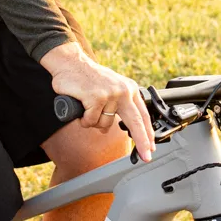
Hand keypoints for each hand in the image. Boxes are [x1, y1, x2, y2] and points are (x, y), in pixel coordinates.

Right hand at [40, 41, 154, 160]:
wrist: (70, 63)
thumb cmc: (88, 78)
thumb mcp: (112, 88)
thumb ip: (120, 104)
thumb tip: (126, 126)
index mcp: (129, 89)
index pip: (142, 115)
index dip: (147, 133)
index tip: (151, 148)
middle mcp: (123, 91)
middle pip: (136, 122)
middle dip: (142, 142)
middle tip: (146, 157)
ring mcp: (110, 94)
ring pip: (104, 124)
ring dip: (94, 122)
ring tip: (88, 108)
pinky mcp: (96, 97)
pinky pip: (90, 121)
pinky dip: (84, 119)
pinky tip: (81, 107)